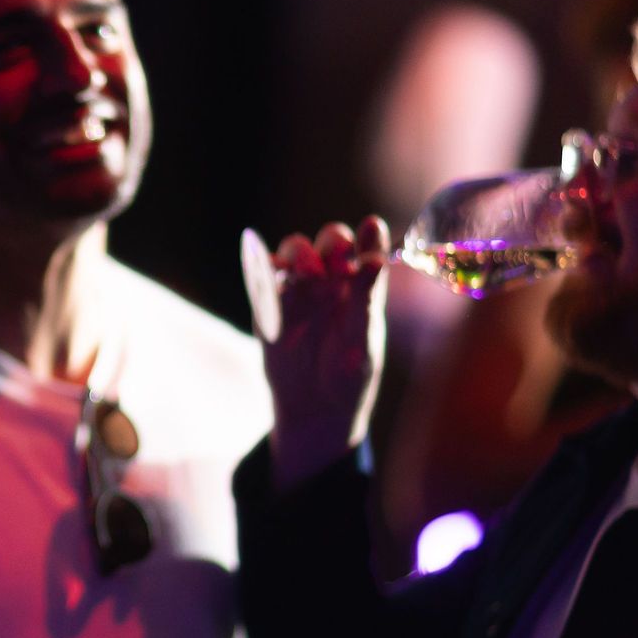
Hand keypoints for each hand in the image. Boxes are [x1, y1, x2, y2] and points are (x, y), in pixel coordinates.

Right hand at [252, 216, 389, 490]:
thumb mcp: (362, 341)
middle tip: (333, 254)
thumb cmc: (349, 376)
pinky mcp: (268, 304)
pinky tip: (268, 270)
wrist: (313, 410)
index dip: (369, 236)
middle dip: (331, 243)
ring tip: (304, 271)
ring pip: (295, 252)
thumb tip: (375, 259)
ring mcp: (300, 290)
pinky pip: (262, 276)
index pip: (368, 248)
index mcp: (363, 286)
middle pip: (330, 242)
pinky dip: (262, 267)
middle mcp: (333, 280)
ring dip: (299, 253)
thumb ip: (365, 298)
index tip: (370, 227)